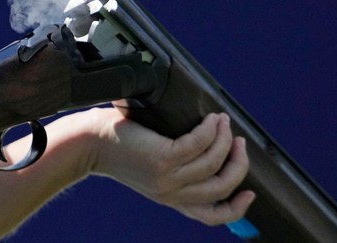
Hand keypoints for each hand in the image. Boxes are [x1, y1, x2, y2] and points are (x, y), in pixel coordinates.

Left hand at [87, 107, 254, 225]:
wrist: (86, 143)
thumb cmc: (115, 146)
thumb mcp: (147, 166)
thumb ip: (172, 167)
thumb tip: (204, 146)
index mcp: (170, 198)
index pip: (211, 216)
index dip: (237, 209)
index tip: (250, 192)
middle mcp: (171, 192)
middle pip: (222, 187)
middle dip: (239, 164)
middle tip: (239, 142)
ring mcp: (168, 176)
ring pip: (214, 162)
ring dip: (225, 140)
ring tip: (223, 122)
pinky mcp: (162, 157)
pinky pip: (199, 144)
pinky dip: (211, 130)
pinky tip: (212, 119)